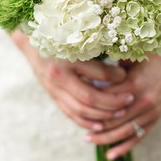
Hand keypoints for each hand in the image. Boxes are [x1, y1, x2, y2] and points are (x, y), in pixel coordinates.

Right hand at [11, 30, 134, 130]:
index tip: (127, 75)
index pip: (99, 73)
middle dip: (113, 102)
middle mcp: (59, 75)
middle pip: (90, 97)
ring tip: (120, 113)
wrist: (31, 41)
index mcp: (69, 57)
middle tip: (130, 100)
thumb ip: (98, 48)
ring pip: (80, 110)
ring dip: (102, 115)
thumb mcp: (77, 38)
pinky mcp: (52, 96)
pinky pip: (70, 114)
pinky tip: (100, 125)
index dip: (117, 77)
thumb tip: (124, 58)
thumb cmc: (60, 36)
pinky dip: (86, 121)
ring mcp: (54, 88)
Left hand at [84, 17, 160, 158]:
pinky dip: (125, 146)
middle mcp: (142, 101)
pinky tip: (111, 154)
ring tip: (89, 140)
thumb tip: (90, 81)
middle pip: (113, 120)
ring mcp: (151, 111)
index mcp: (133, 84)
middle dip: (95, 127)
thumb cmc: (151, 54)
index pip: (105, 100)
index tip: (77, 106)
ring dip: (106, 138)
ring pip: (124, 131)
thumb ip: (112, 72)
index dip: (90, 105)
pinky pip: (139, 135)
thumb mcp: (129, 58)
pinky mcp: (157, 116)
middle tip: (80, 130)